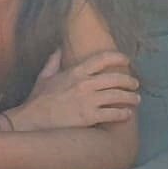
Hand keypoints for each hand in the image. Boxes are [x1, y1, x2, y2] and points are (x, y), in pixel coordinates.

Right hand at [3, 50, 139, 131]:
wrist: (31, 121)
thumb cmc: (37, 100)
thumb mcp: (44, 77)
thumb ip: (53, 61)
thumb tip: (58, 48)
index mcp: (76, 72)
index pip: (102, 59)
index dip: (118, 57)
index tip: (127, 60)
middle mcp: (85, 84)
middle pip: (116, 78)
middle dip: (129, 81)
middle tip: (135, 84)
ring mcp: (88, 101)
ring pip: (118, 96)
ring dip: (130, 97)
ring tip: (136, 99)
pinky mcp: (89, 117)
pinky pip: (113, 114)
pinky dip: (123, 113)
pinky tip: (127, 114)